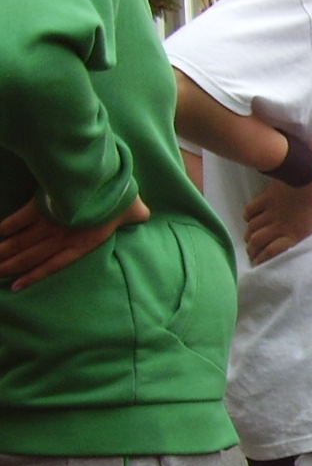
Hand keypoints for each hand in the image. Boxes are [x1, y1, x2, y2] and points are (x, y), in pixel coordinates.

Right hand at [0, 196, 150, 290]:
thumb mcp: (135, 211)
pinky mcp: (42, 205)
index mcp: (84, 243)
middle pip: (31, 256)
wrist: (106, 180)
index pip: (54, 265)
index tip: (16, 286)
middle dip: (10, 266)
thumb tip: (144, 215)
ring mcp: (50, 221)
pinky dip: (7, 227)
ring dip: (5, 251)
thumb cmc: (124, 196)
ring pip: (22, 241)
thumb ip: (137, 217)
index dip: (34, 276)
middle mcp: (63, 236)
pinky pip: (20, 219)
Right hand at [243, 166, 311, 263]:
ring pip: (252, 229)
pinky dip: (248, 217)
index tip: (261, 264)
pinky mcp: (266, 197)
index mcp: (296, 231)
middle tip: (253, 255)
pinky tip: (250, 219)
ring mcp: (271, 211)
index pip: (273, 252)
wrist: (303, 168)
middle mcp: (279, 224)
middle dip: (253, 251)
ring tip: (250, 241)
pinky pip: (251, 210)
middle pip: (257, 242)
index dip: (264, 260)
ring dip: (250, 236)